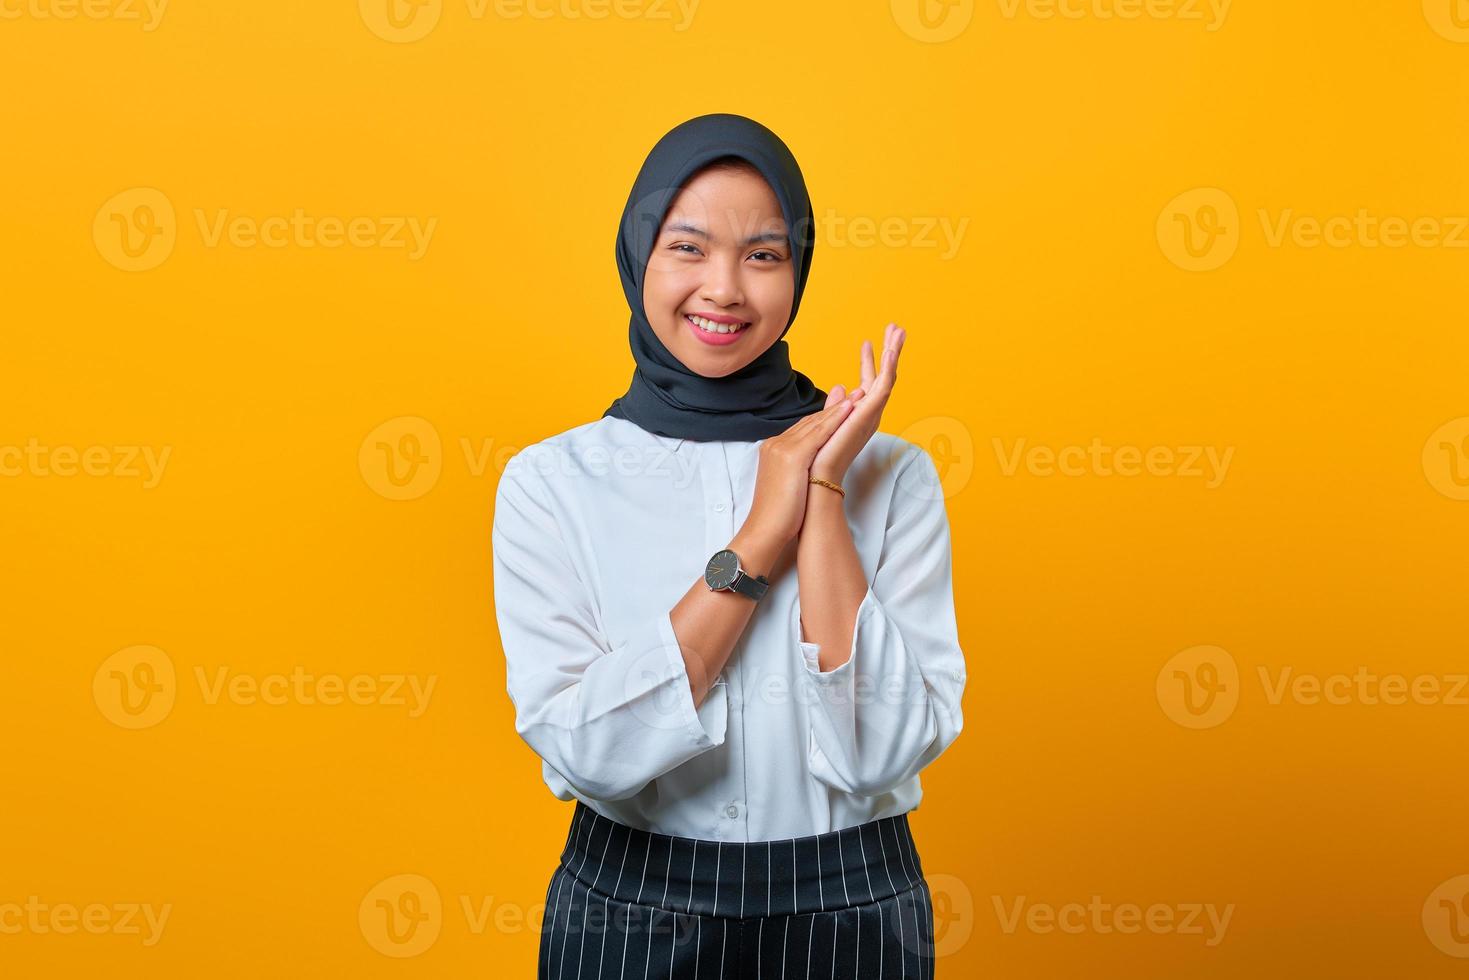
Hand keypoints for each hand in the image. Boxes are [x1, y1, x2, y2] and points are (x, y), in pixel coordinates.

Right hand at [742, 399, 856, 545]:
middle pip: (809, 422)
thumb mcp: (786, 485)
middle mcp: (776, 444)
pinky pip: (819, 433)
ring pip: (815, 424)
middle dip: (833, 408)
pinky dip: (835, 420)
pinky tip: (850, 410)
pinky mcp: (794, 456)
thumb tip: (807, 470)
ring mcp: (783, 448)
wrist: (765, 529)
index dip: (823, 418)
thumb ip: (795, 470)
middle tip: (852, 394)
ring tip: (857, 396)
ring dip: (839, 409)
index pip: (801, 429)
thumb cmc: (777, 515)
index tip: (840, 408)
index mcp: (773, 450)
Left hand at [811, 323, 905, 484]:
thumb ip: (835, 406)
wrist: (816, 479)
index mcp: (858, 415)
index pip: (867, 382)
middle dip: (890, 351)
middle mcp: (869, 414)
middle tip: (897, 327)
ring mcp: (870, 415)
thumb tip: (839, 386)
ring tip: (898, 331)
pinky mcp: (868, 417)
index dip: (869, 361)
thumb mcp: (827, 423)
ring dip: (894, 353)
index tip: (869, 341)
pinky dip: (888, 369)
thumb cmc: (819, 459)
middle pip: (883, 377)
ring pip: (887, 378)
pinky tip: (891, 352)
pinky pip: (883, 389)